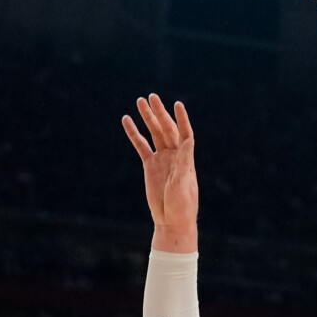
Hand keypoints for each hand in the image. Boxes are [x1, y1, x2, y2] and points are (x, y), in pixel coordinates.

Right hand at [122, 95, 197, 247]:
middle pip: (167, 128)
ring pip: (153, 133)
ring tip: (140, 101)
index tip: (177, 104)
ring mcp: (162, 158)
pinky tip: (127, 121)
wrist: (171, 220)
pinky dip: (134, 133)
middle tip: (151, 96)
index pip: (185, 132)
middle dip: (159, 113)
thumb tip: (189, 140)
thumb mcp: (184, 183)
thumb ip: (185, 162)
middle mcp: (175, 154)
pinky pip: (141, 145)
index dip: (182, 118)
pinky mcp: (150, 165)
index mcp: (186, 157)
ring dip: (147, 117)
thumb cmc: (182, 204)